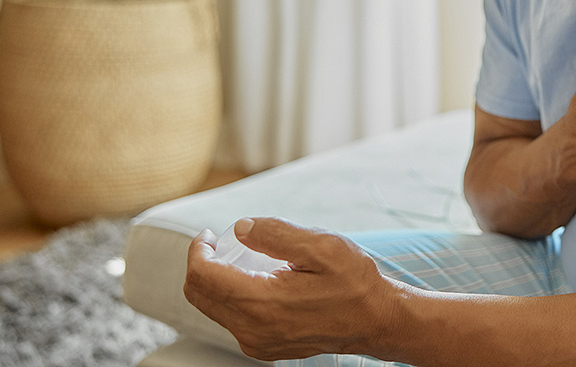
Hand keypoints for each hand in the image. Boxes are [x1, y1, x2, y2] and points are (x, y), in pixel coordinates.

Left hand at [183, 218, 399, 361]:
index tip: (210, 234)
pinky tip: (257, 281)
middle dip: (203, 264)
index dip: (198, 250)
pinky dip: (232, 297)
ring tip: (244, 259)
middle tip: (222, 243)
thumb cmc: (354, 283)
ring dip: (217, 280)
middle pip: (199, 295)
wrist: (376, 321)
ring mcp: (257, 343)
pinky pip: (231, 320)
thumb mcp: (322, 247)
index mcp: (263, 303)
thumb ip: (276, 234)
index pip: (203, 276)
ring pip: (213, 308)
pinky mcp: (263, 347)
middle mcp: (253, 329)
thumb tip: (241, 228)